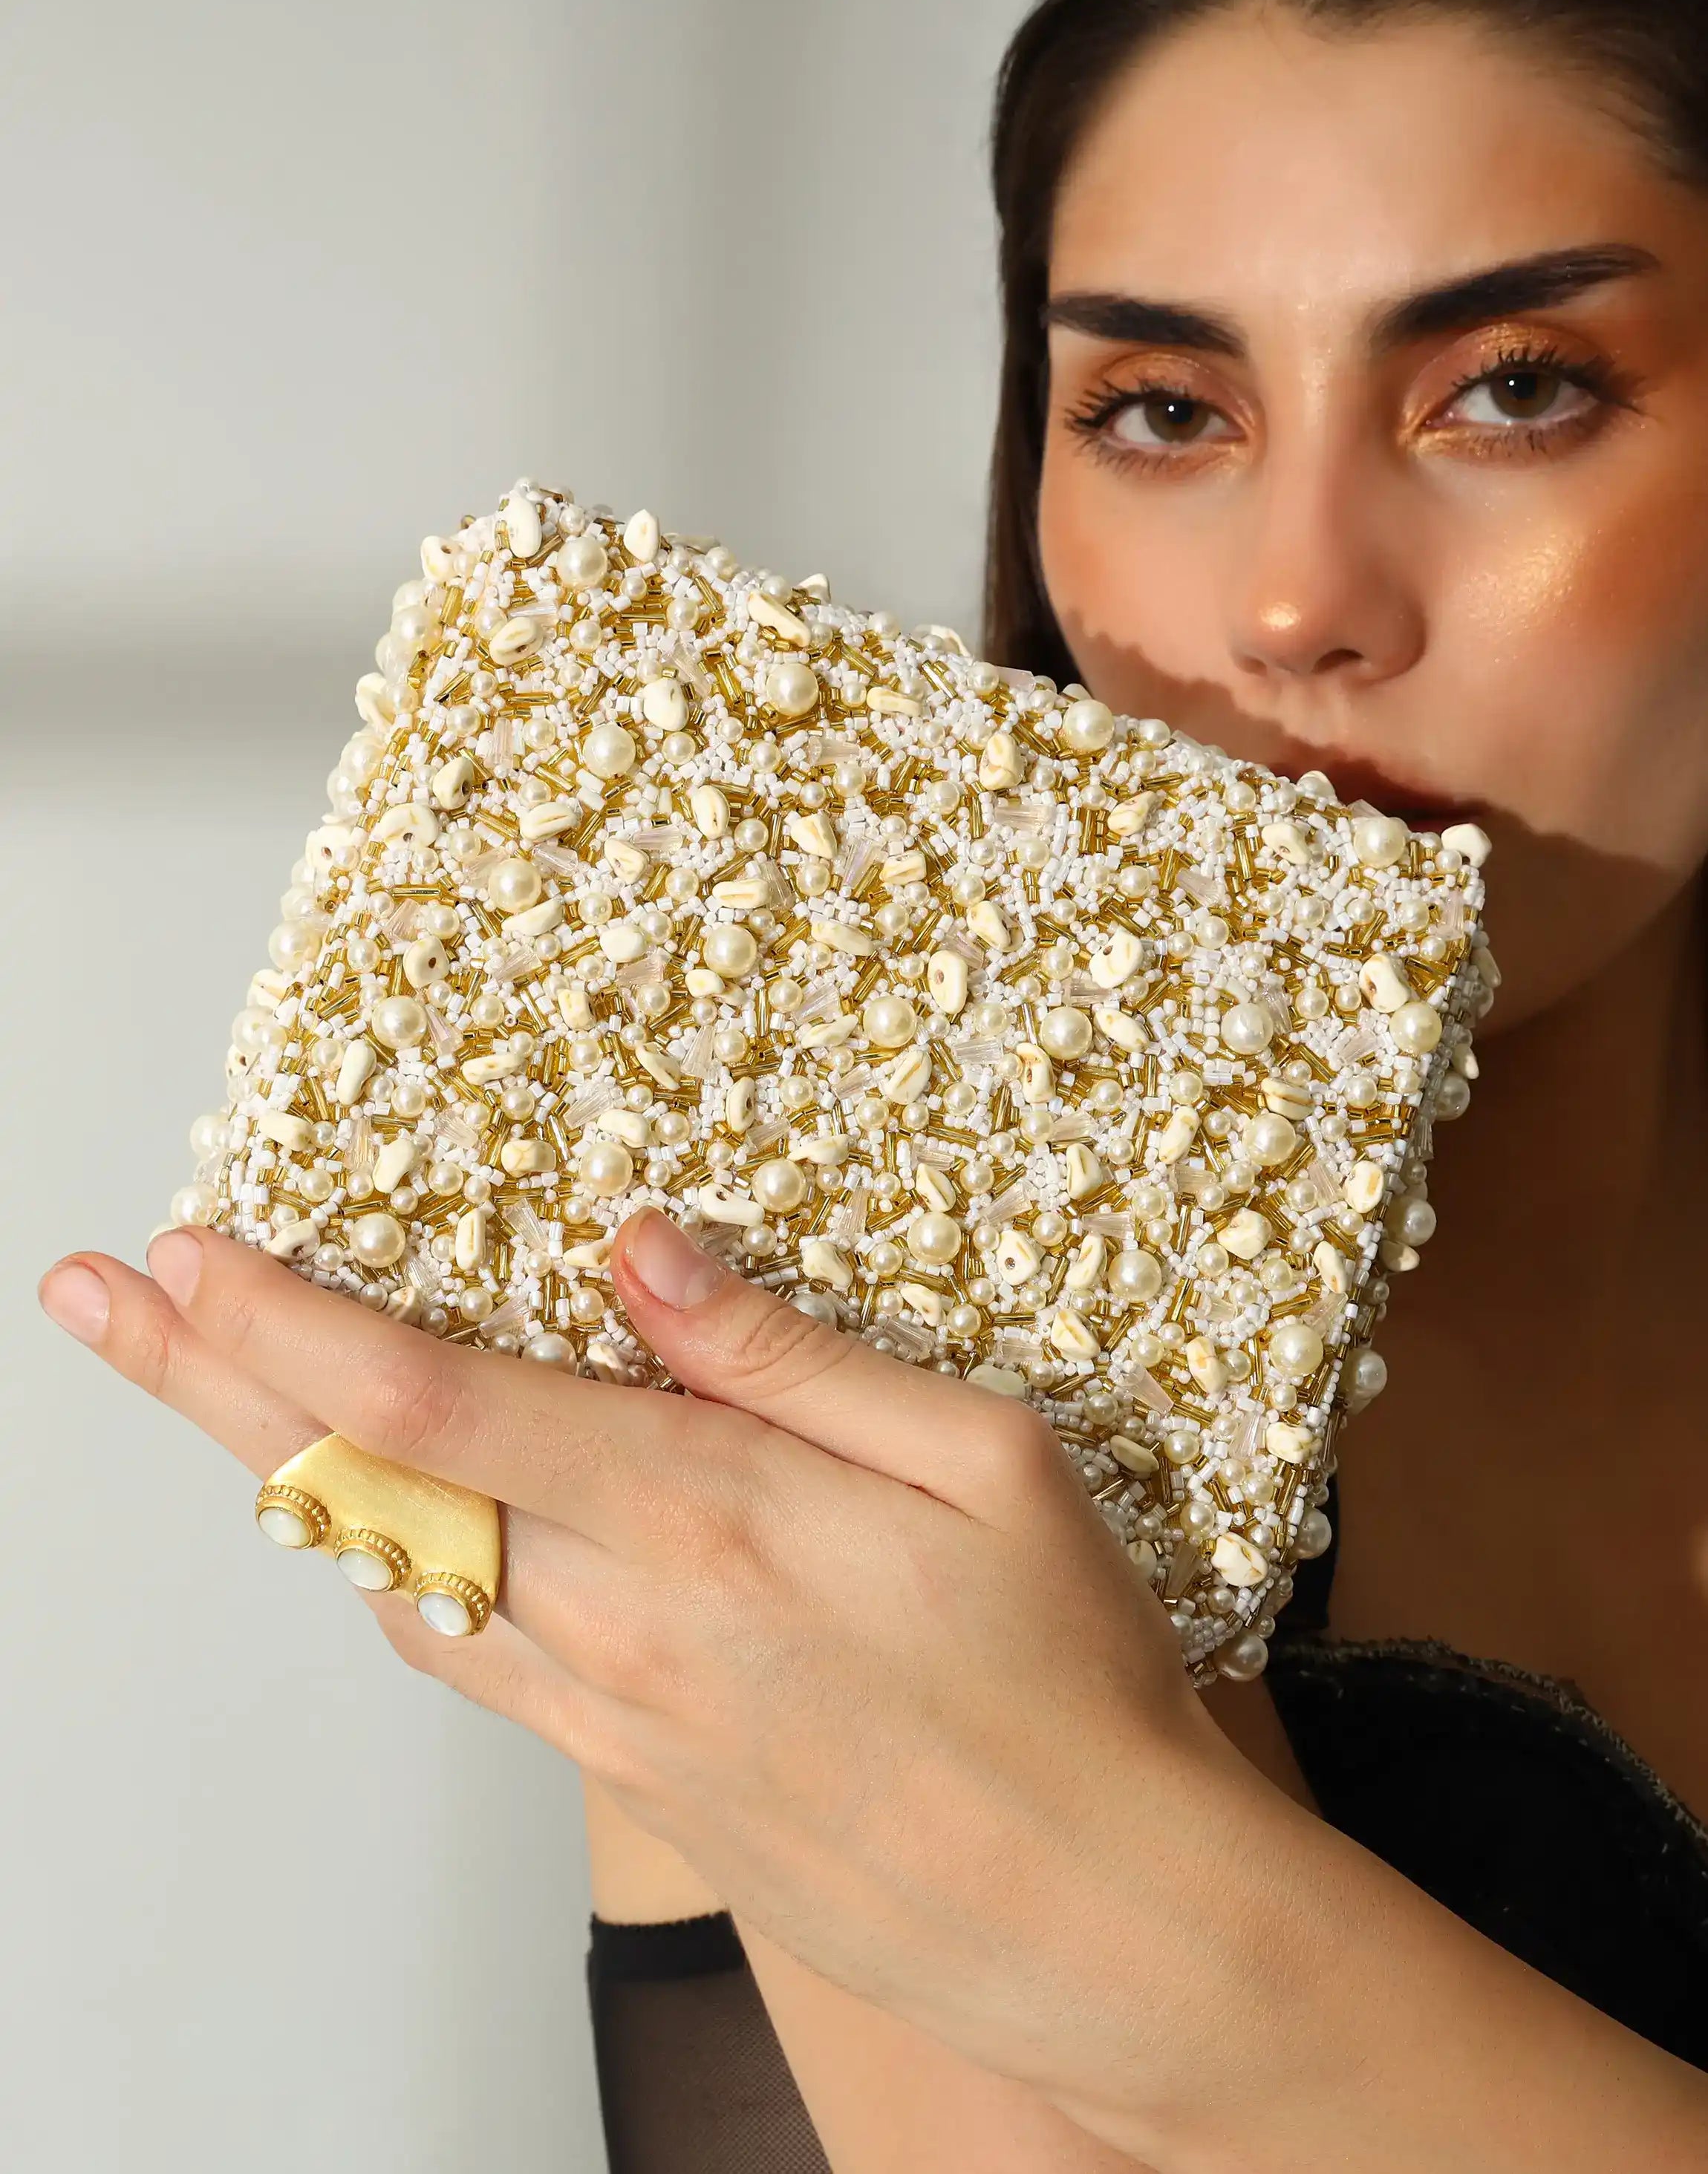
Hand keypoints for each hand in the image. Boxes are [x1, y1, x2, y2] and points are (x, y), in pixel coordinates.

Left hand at [38, 1212, 1253, 2134]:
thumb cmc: (1067, 1681)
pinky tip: (385, 1544)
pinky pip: (467, 1665)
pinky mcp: (631, 1780)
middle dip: (210, 1381)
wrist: (1096, 1922)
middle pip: (358, 1490)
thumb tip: (642, 1253)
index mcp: (706, 1517)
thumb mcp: (987, 1464)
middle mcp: (621, 1622)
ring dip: (287, 1478)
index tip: (190, 1252)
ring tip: (218, 1394)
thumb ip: (793, 1354)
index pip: (432, 1407)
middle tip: (99, 1301)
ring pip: (388, 1583)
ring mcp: (610, 1717)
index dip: (288, 1322)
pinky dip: (392, 1583)